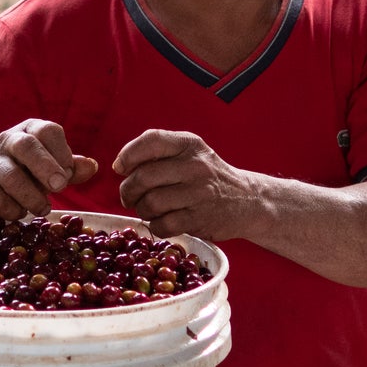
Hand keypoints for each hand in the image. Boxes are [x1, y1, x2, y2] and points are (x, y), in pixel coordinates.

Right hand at [0, 119, 99, 220]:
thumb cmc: (25, 174)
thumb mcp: (49, 168)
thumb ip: (70, 168)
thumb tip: (92, 167)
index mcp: (30, 131)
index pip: (48, 130)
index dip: (61, 151)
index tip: (69, 173)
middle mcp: (8, 140)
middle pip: (26, 146)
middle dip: (45, 167)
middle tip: (59, 187)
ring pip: (10, 175)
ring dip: (31, 196)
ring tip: (43, 209)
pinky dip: (12, 209)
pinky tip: (20, 213)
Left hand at [114, 130, 260, 240]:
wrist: (247, 200)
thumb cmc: (208, 176)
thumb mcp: (190, 153)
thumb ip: (158, 153)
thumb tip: (119, 166)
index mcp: (189, 144)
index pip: (151, 140)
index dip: (128, 155)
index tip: (121, 168)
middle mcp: (195, 166)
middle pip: (143, 177)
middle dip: (128, 190)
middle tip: (129, 197)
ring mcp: (199, 194)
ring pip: (150, 203)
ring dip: (142, 210)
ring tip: (149, 209)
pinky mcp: (200, 219)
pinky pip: (162, 225)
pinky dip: (156, 226)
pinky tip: (163, 221)